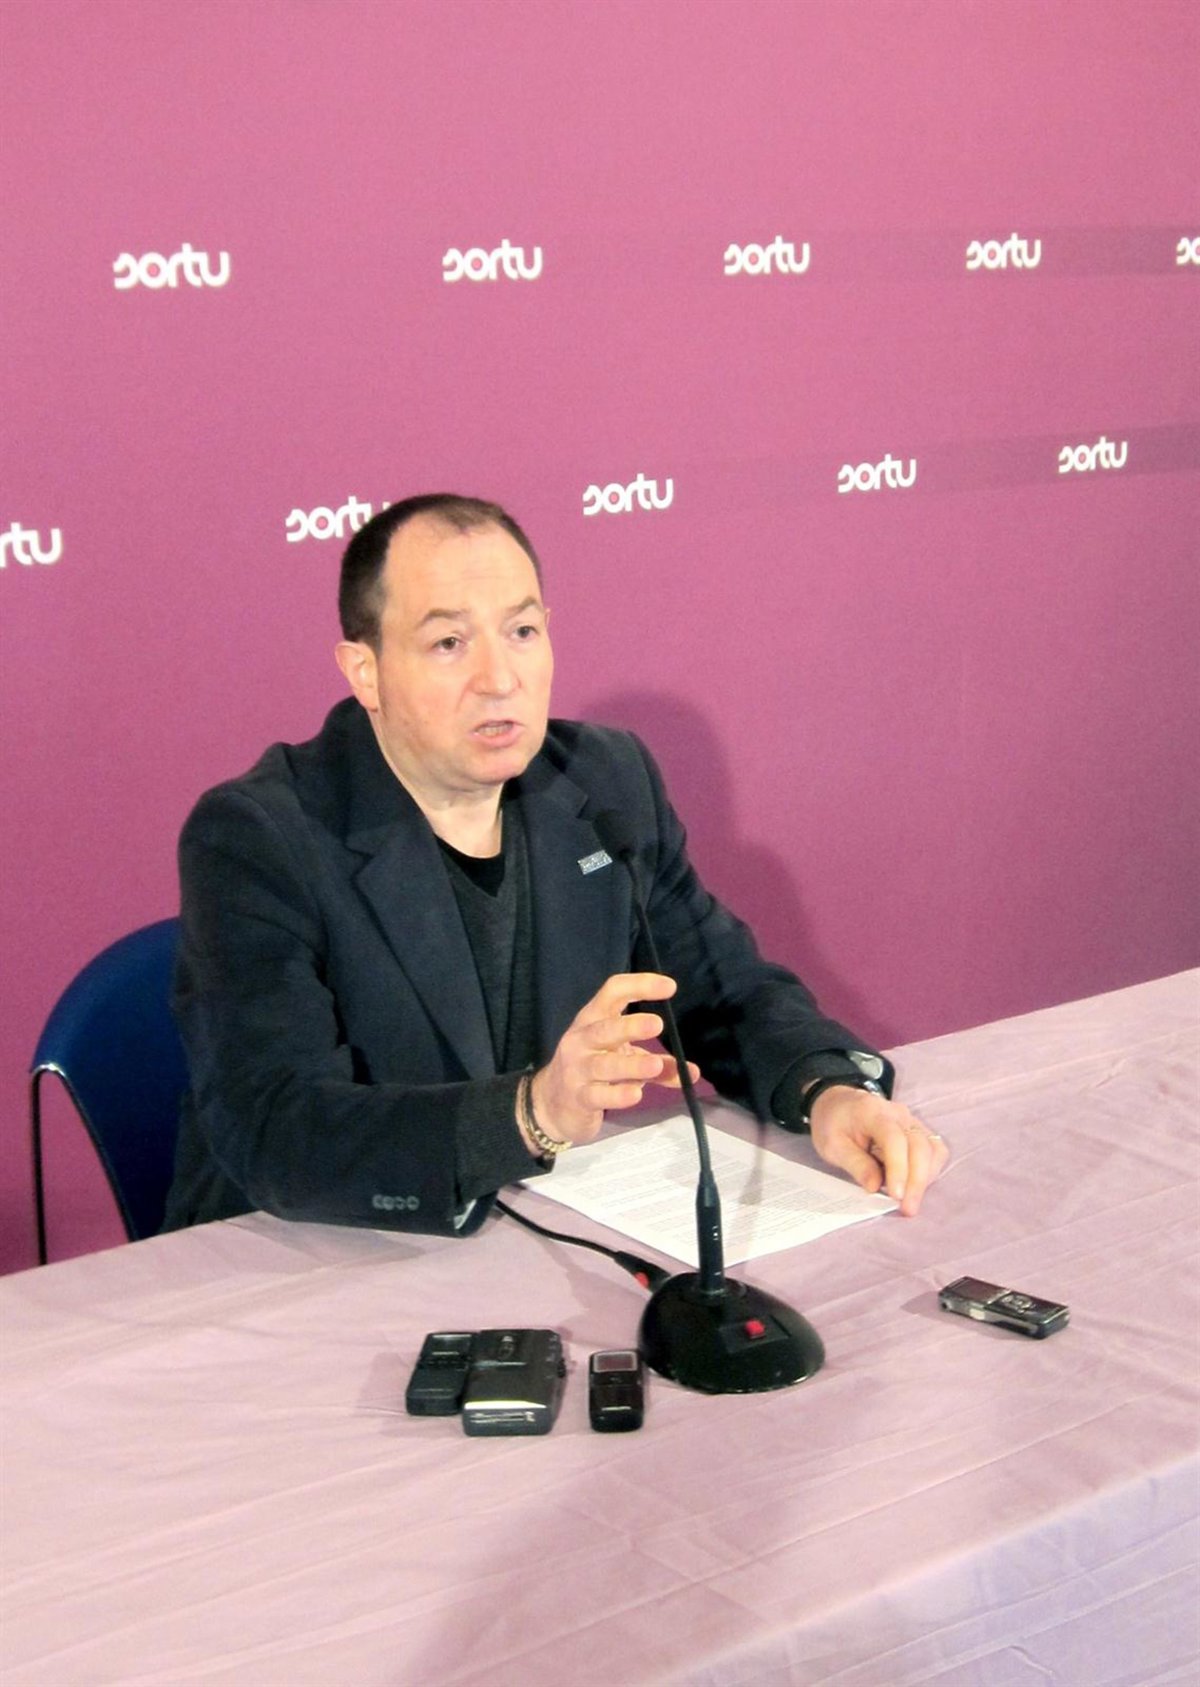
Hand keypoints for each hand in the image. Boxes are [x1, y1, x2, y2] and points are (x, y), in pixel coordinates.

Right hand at [527, 972, 699, 1150]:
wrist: (551, 1104)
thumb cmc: (593, 1071)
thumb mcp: (623, 1060)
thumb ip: (658, 1065)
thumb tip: (692, 1072)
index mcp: (593, 1019)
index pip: (612, 992)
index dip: (639, 985)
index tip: (670, 987)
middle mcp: (582, 1039)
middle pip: (604, 1028)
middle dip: (630, 1026)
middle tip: (657, 1025)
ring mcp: (577, 1069)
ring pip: (603, 1064)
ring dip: (630, 1065)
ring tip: (654, 1064)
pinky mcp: (578, 1097)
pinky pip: (598, 1095)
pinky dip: (617, 1095)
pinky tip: (635, 1094)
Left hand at [808, 1085, 947, 1216]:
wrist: (838, 1104)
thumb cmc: (833, 1123)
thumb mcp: (832, 1145)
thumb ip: (855, 1164)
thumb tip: (875, 1187)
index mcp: (873, 1113)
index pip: (894, 1139)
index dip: (898, 1169)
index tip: (895, 1196)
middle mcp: (899, 1114)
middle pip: (919, 1146)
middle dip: (916, 1181)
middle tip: (907, 1209)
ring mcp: (912, 1121)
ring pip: (932, 1150)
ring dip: (925, 1179)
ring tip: (909, 1202)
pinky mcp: (919, 1131)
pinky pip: (934, 1151)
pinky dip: (929, 1171)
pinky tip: (914, 1187)